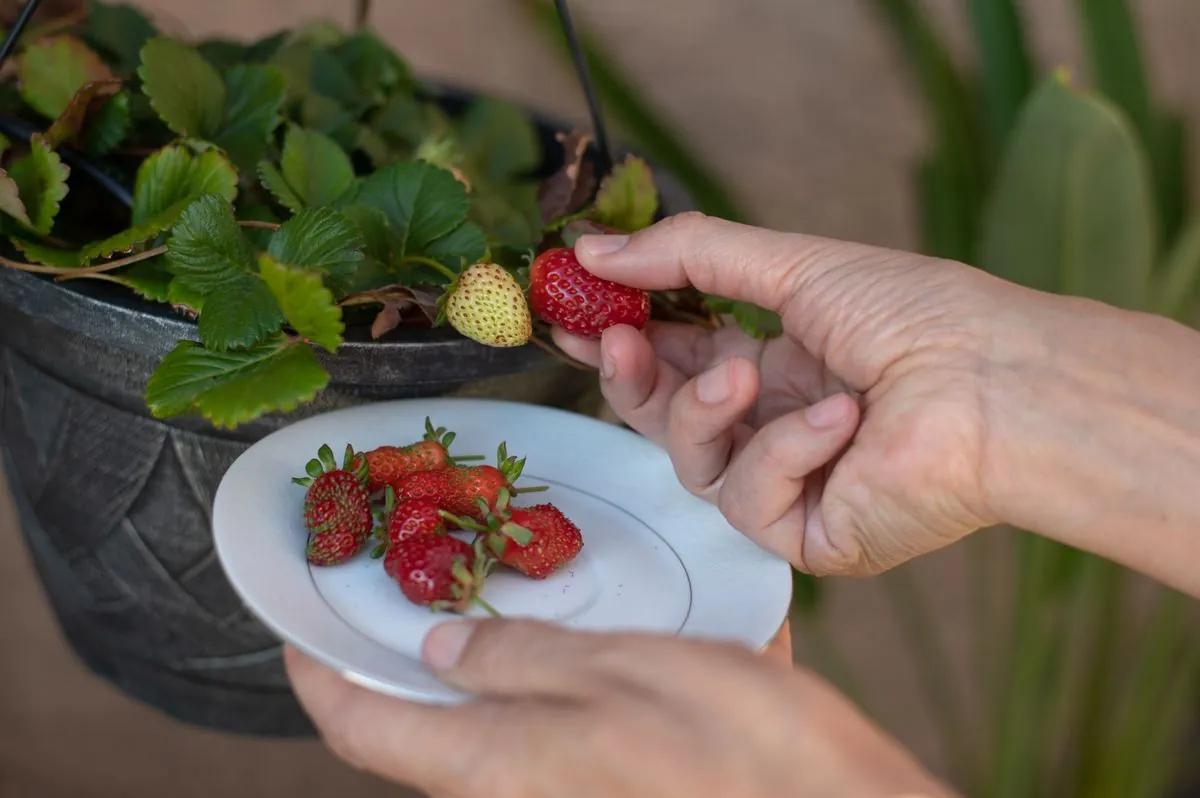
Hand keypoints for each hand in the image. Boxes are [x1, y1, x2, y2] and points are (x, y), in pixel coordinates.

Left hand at [286, 620, 951, 797]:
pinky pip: (559, 727)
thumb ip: (526, 661)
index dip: (318, 674)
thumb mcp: (627, 676)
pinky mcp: (620, 781)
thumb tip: (440, 647)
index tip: (296, 625)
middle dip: (394, 661)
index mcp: (500, 764)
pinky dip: (550, 676)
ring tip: (480, 590)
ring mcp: (570, 788)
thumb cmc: (742, 758)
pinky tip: (589, 626)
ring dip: (474, 661)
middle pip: (422, 730)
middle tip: (390, 587)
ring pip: (491, 724)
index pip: (365, 726)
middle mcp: (521, 789)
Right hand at [556, 212, 1008, 575]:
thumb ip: (690, 257)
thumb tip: (593, 248)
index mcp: (780, 368)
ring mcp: (795, 488)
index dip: (621, 340)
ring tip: (747, 370)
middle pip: (668, 420)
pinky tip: (840, 422)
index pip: (676, 361)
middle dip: (631, 379)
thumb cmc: (917, 316)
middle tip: (608, 339)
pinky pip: (750, 502)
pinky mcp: (813, 538)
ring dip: (705, 412)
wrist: (998, 382)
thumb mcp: (792, 266)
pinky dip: (785, 453)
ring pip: (694, 465)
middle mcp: (780, 429)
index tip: (567, 312)